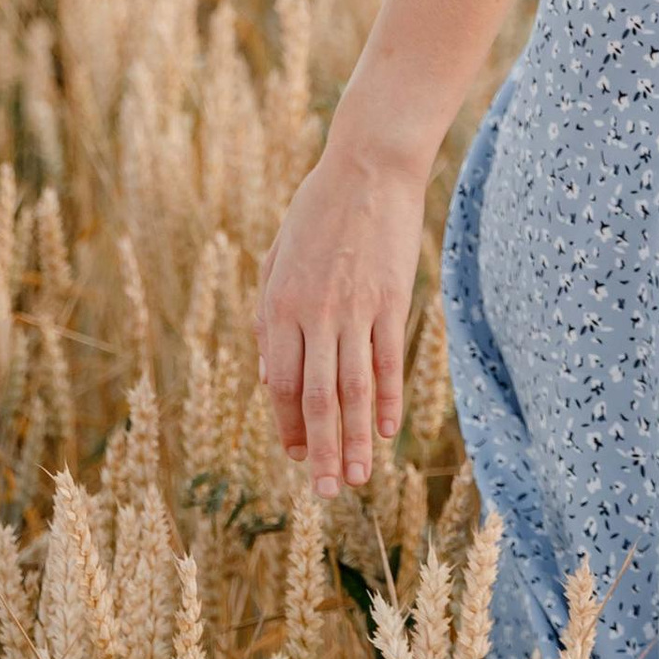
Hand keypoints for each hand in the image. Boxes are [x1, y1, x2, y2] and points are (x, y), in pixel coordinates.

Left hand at [255, 146, 424, 496]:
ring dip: (353, 440)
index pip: (280, 384)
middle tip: (327, 492)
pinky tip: (385, 432)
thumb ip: (269, 319)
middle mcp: (314, 314)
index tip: (297, 457)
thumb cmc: (317, 211)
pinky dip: (386, 401)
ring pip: (352, 390)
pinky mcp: (391, 300)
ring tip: (357, 479)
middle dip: (320, 451)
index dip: (287, 426)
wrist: (367, 166)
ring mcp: (355, 309)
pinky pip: (386, 361)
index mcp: (279, 305)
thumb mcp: (277, 260)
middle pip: (316, 399)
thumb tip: (268, 377)